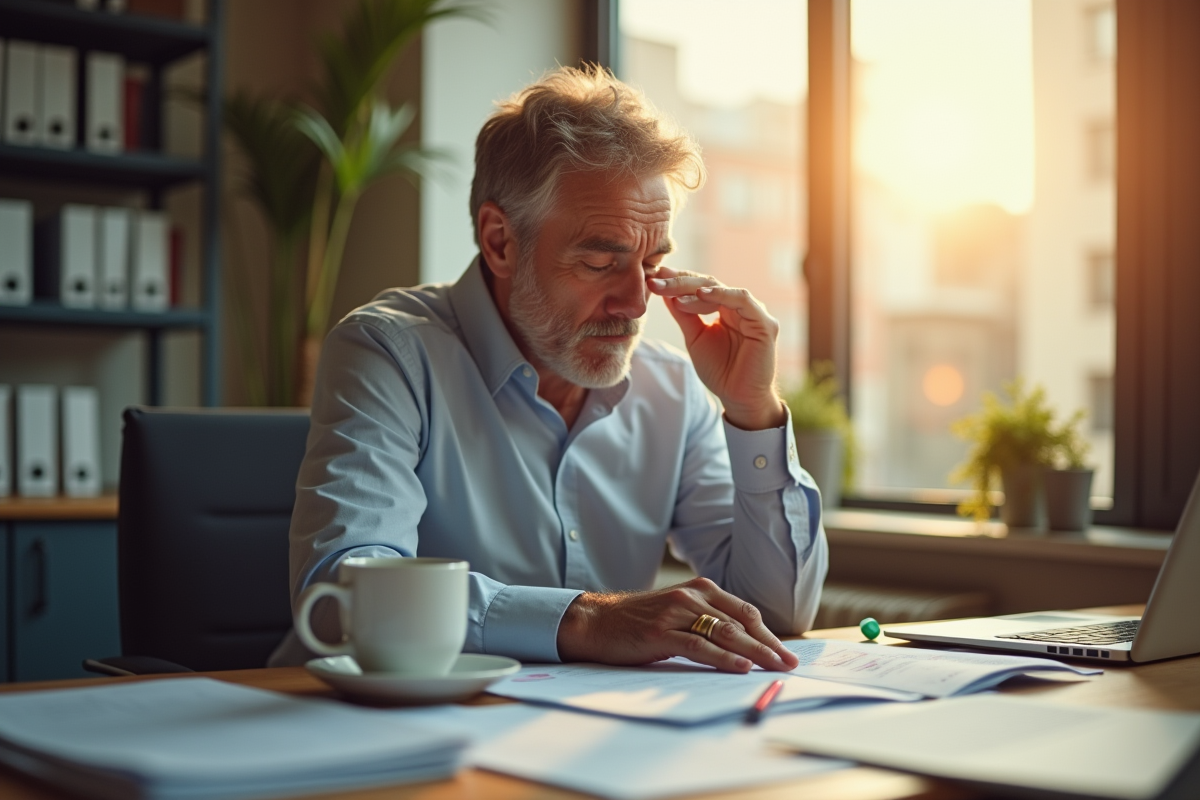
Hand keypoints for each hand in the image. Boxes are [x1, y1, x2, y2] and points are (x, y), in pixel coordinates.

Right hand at [556, 577, 799, 672]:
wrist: (597, 621)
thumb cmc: (639, 622)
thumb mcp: (678, 615)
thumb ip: (707, 623)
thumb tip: (746, 648)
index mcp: (700, 590)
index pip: (745, 612)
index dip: (768, 634)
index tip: (786, 652)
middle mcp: (692, 597)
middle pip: (741, 622)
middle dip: (769, 645)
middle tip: (790, 664)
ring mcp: (676, 613)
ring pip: (725, 633)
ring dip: (755, 652)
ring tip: (775, 667)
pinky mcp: (661, 633)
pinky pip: (699, 646)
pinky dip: (723, 658)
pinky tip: (741, 667)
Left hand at [647, 267, 785, 430]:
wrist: (738, 398)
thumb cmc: (720, 370)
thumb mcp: (695, 337)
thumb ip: (684, 314)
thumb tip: (665, 292)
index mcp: (725, 308)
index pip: (699, 287)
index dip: (676, 282)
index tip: (653, 279)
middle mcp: (739, 307)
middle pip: (708, 283)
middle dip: (680, 281)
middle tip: (656, 280)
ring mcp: (753, 313)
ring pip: (722, 288)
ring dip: (694, 287)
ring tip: (671, 289)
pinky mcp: (764, 323)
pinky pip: (742, 300)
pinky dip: (721, 294)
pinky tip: (701, 294)